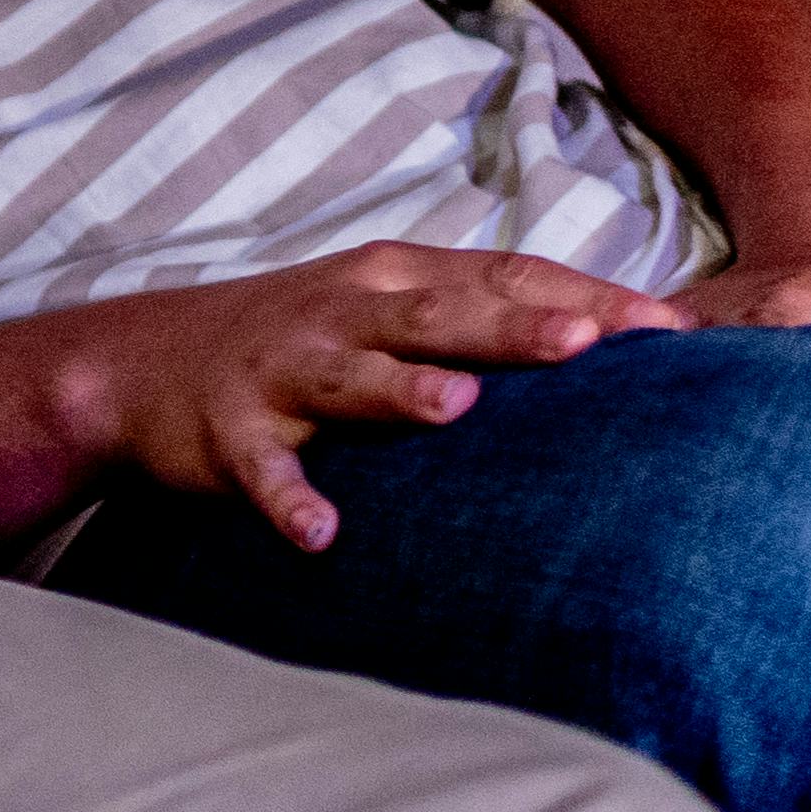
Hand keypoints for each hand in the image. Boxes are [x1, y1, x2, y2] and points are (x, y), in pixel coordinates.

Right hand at [0, 243, 686, 556]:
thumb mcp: (386, 313)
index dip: (587, 299)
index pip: (507, 277)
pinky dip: (288, 499)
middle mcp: (347, 313)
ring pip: (353, 377)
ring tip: (455, 411)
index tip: (669, 330)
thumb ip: (480, 323)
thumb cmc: (299, 342)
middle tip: (591, 342)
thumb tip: (611, 345)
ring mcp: (284, 369)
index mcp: (398, 281)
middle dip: (516, 328)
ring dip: (402, 392)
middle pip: (442, 316)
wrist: (140, 364)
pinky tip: (321, 534)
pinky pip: (264, 469)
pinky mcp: (228, 431)